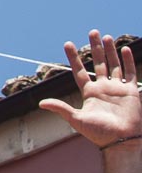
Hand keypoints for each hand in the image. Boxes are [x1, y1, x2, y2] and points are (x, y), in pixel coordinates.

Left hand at [39, 30, 140, 148]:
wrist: (120, 141)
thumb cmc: (98, 133)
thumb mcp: (76, 119)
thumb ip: (61, 109)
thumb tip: (41, 103)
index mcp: (89, 93)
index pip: (79, 71)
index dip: (74, 58)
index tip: (68, 44)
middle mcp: (103, 88)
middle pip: (99, 63)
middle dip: (95, 48)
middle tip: (93, 32)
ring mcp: (117, 89)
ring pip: (114, 65)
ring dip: (110, 51)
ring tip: (106, 36)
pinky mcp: (131, 92)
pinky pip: (129, 73)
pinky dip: (127, 61)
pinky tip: (124, 49)